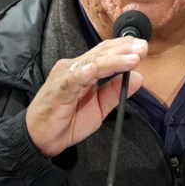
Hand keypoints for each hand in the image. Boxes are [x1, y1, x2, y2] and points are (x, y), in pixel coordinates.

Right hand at [26, 36, 147, 156]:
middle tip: (143, 47)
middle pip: (100, 54)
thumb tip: (139, 76)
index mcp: (84, 70)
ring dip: (113, 60)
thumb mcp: (99, 107)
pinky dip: (83, 74)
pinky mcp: (57, 90)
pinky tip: (95, 70)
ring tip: (132, 59)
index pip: (105, 53)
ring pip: (91, 64)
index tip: (142, 46)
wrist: (41, 139)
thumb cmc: (67, 121)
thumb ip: (115, 92)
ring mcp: (65, 77)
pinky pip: (71, 80)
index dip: (123, 48)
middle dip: (123, 50)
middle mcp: (73, 68)